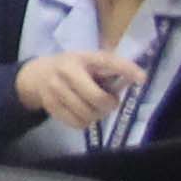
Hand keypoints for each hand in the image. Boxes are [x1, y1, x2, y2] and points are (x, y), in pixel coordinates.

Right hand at [15, 50, 143, 132]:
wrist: (37, 75)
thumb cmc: (73, 68)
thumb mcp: (88, 62)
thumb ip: (109, 70)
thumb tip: (135, 79)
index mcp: (81, 57)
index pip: (106, 61)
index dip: (125, 69)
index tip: (142, 78)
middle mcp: (66, 71)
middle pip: (97, 98)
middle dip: (109, 104)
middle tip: (110, 102)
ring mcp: (56, 89)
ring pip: (88, 114)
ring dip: (97, 115)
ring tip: (95, 107)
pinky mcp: (51, 106)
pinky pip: (77, 123)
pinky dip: (85, 122)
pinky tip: (83, 113)